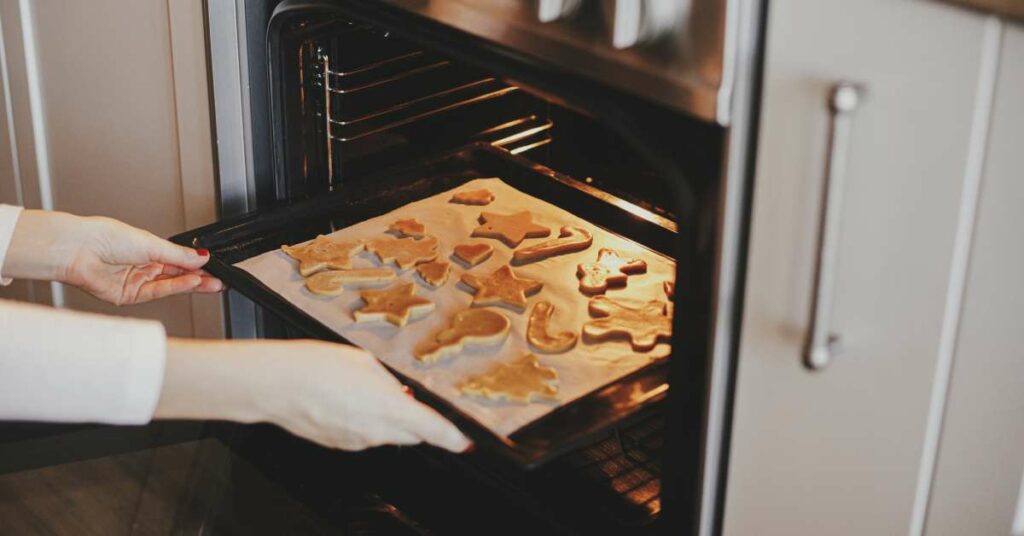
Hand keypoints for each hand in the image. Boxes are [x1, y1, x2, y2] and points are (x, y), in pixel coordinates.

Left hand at [3, 209, 221, 304]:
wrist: (79, 250)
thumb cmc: (105, 237)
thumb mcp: (151, 243)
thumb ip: (178, 255)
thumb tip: (201, 256)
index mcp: (147, 249)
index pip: (178, 259)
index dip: (198, 263)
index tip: (216, 266)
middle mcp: (142, 265)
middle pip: (177, 274)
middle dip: (200, 277)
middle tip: (220, 280)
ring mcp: (136, 281)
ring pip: (171, 285)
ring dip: (192, 284)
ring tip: (212, 283)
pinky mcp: (129, 296)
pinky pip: (158, 292)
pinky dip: (176, 288)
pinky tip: (191, 283)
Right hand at [157, 339, 471, 452]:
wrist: (276, 384)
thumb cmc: (318, 365)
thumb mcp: (365, 363)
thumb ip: (389, 384)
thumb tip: (399, 397)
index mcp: (390, 409)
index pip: (432, 430)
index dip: (452, 438)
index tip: (464, 443)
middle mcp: (376, 432)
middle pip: (411, 433)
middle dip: (414, 419)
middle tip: (398, 394)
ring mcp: (356, 442)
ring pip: (386, 434)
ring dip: (385, 418)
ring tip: (360, 389)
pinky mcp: (339, 445)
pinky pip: (363, 435)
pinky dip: (363, 421)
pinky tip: (344, 400)